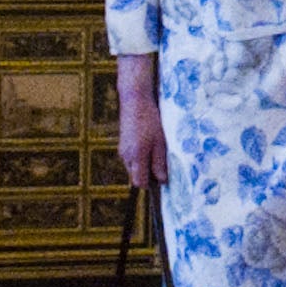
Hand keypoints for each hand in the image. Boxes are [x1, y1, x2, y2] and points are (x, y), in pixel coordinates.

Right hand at [115, 60, 170, 185]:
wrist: (135, 101)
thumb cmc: (150, 120)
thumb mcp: (160, 141)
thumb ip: (159, 162)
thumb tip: (162, 180)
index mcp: (136, 157)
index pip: (140, 182)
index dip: (151, 184)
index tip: (162, 181)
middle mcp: (126, 156)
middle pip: (136, 176)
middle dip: (148, 175)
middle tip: (162, 166)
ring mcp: (122, 151)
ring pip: (133, 167)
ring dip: (144, 166)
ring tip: (157, 152)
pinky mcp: (122, 145)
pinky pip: (131, 159)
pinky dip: (140, 157)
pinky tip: (149, 146)